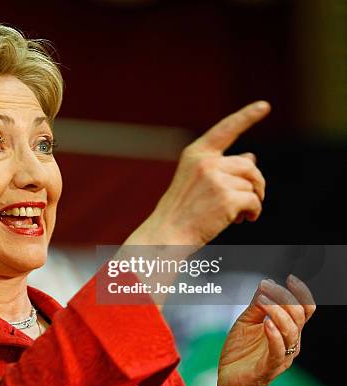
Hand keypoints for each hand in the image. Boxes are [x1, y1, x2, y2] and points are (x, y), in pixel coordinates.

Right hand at [127, 101, 269, 246]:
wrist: (166, 235)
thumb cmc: (181, 211)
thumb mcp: (197, 183)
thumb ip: (222, 168)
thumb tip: (251, 157)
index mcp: (195, 155)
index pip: (225, 130)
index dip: (246, 116)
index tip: (264, 105)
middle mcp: (205, 163)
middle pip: (248, 165)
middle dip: (256, 183)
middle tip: (254, 199)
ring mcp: (216, 180)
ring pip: (252, 184)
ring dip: (254, 200)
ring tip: (243, 214)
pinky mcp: (227, 199)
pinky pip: (254, 201)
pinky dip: (254, 212)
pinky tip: (243, 221)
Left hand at [215, 274, 315, 385]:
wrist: (230, 380)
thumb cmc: (240, 351)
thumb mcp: (246, 322)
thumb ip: (256, 305)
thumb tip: (265, 283)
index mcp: (286, 330)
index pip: (304, 310)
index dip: (300, 293)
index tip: (289, 278)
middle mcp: (290, 343)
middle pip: (299, 316)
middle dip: (284, 297)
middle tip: (266, 287)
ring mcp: (281, 356)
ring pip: (291, 331)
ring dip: (278, 311)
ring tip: (263, 300)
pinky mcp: (269, 368)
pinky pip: (278, 352)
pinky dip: (274, 335)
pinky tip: (266, 323)